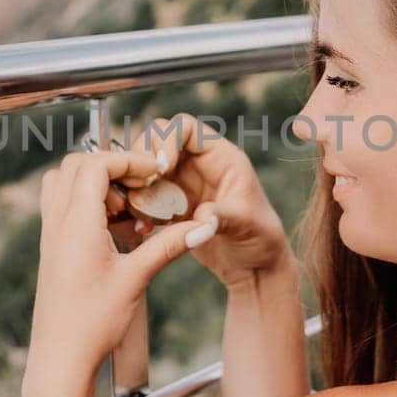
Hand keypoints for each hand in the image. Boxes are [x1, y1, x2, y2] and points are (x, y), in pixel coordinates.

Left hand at [25, 149, 218, 391]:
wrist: (61, 359)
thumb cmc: (93, 323)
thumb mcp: (136, 279)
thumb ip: (168, 245)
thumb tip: (203, 225)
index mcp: (76, 223)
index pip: (96, 163)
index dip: (128, 159)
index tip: (154, 171)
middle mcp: (57, 222)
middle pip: (77, 165)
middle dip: (112, 165)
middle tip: (142, 185)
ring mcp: (50, 234)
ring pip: (64, 182)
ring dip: (96, 181)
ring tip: (127, 206)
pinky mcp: (52, 248)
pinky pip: (62, 204)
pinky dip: (87, 200)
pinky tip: (114, 226)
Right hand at [137, 112, 295, 291]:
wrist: (252, 268)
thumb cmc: (261, 239)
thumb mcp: (247, 225)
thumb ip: (223, 217)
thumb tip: (202, 218)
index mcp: (220, 157)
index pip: (185, 128)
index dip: (167, 140)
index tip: (160, 168)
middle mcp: (198, 165)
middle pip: (157, 140)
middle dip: (143, 158)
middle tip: (141, 186)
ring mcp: (182, 183)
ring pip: (146, 167)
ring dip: (136, 184)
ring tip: (137, 208)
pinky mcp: (171, 205)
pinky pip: (144, 195)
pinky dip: (138, 207)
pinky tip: (143, 227)